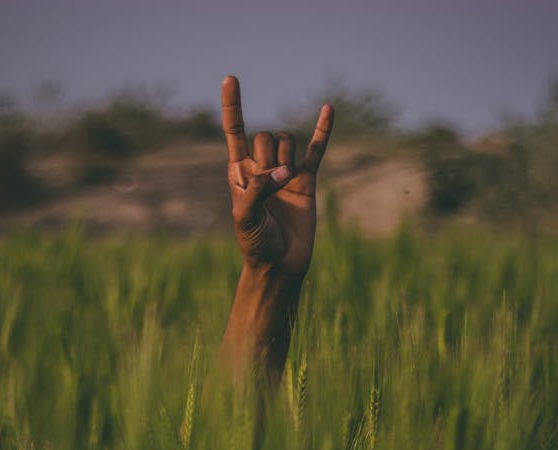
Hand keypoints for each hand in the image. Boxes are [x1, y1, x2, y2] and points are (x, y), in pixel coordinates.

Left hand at [222, 75, 334, 277]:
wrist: (280, 263)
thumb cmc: (256, 243)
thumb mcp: (245, 218)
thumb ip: (258, 189)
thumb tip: (284, 171)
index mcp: (239, 172)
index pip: (234, 131)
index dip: (232, 105)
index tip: (229, 77)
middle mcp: (262, 167)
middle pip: (265, 137)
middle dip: (268, 155)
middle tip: (269, 186)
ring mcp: (285, 172)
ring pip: (287, 141)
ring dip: (286, 157)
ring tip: (285, 185)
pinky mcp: (307, 180)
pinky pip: (316, 150)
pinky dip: (322, 130)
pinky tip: (328, 109)